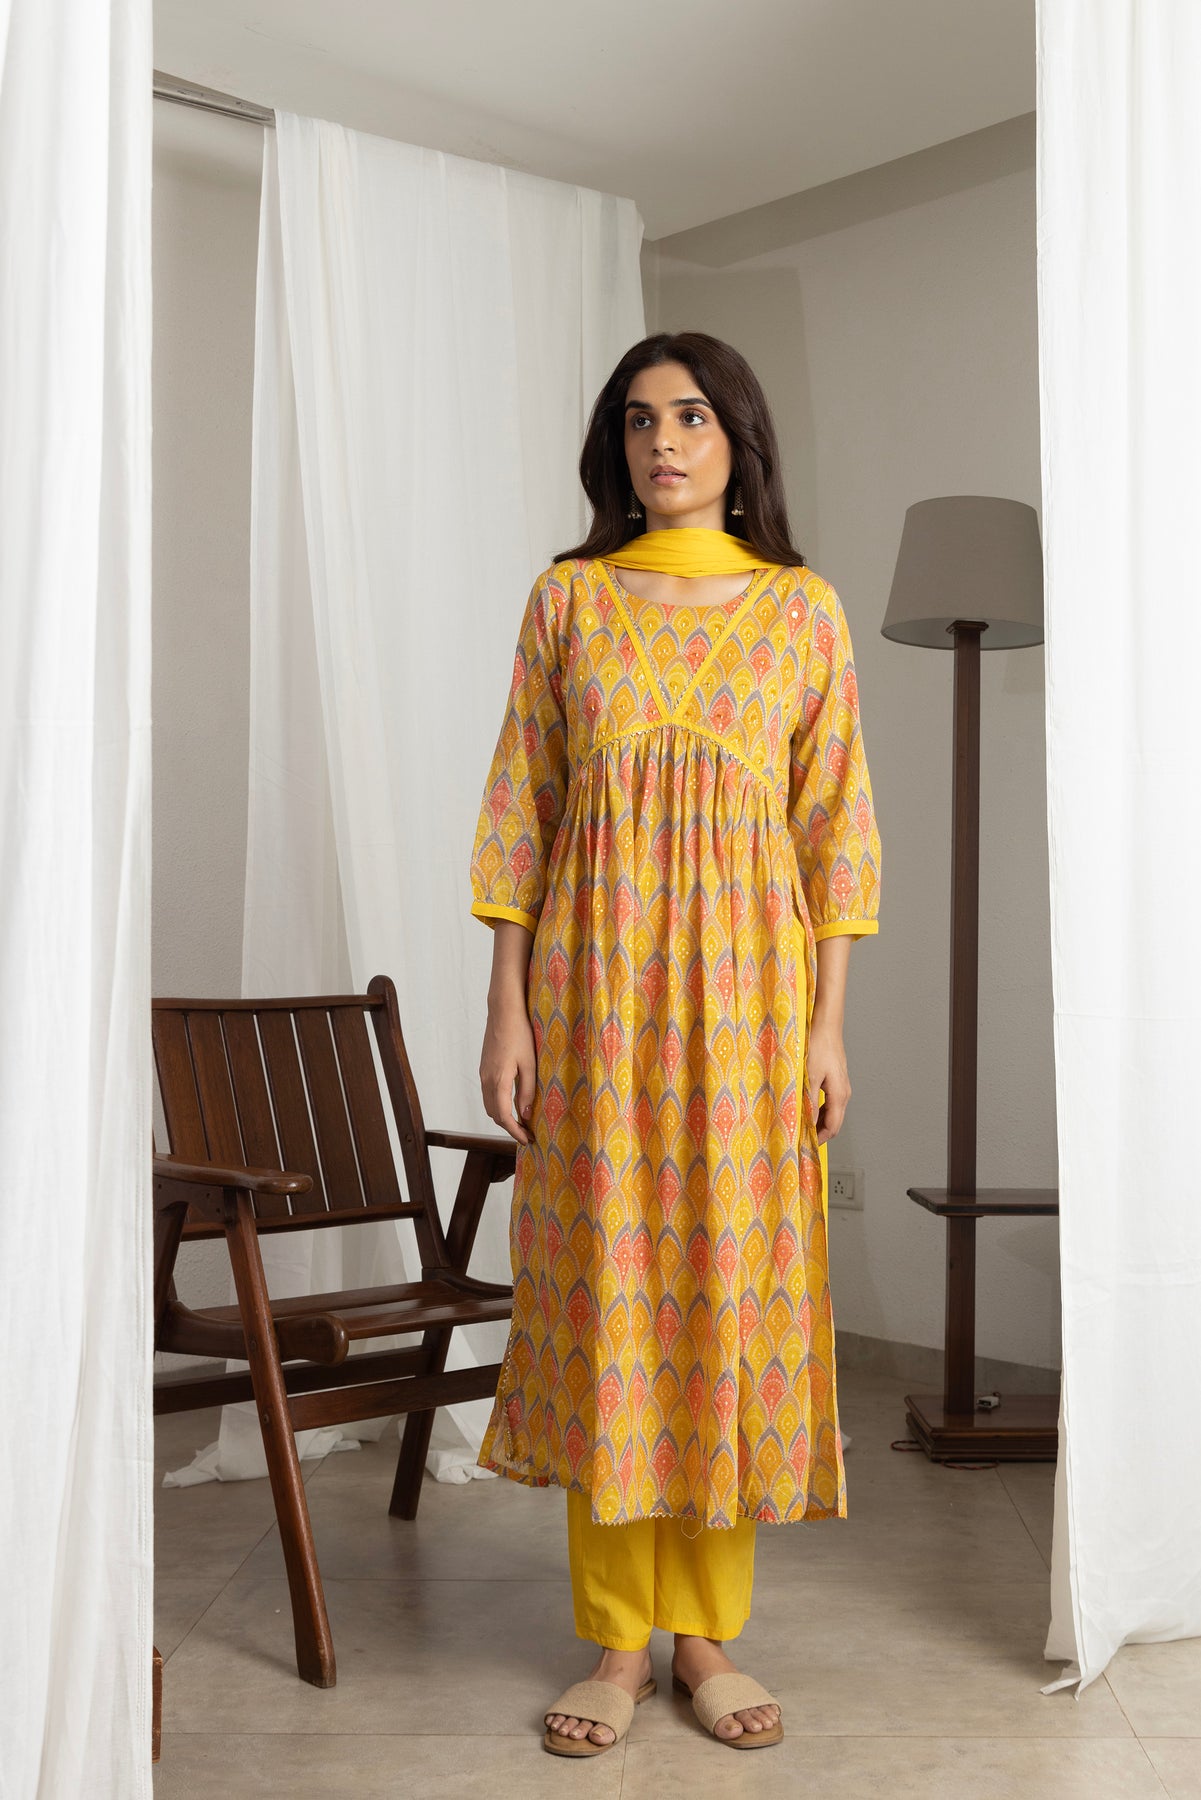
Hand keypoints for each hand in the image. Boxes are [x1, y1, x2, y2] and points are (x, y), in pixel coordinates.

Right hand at [480, 995, 536, 1144]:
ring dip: (503, 1117)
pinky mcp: (484, 1068)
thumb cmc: (519, 1034)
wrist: (503, 1011)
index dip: (514, 1131)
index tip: (527, 1140)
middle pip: (493, 1114)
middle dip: (509, 1127)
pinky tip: (512, 1103)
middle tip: (527, 1135)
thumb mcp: (529, 1064)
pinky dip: (499, 1105)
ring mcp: (483, 1074)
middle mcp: (486, 1080)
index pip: (503, 1116)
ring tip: (521, 1122)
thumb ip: (527, 1090)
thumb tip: (525, 1114)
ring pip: (489, 1105)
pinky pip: (489, 1094)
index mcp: (498, 1080)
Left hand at [806, 1018, 850, 1145]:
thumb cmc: (818, 1046)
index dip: (820, 1139)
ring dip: (817, 1120)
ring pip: (831, 1112)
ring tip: (800, 1124)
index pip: (833, 1127)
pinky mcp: (835, 1079)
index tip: (805, 1145)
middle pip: (833, 1122)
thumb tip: (809, 1122)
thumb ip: (810, 1102)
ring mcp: (840, 1085)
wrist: (826, 1025)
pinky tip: (805, 1106)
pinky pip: (829, 1101)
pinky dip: (818, 1108)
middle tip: (800, 1138)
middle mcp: (843, 1092)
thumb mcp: (810, 1076)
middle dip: (818, 1132)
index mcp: (840, 1095)